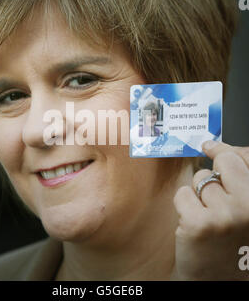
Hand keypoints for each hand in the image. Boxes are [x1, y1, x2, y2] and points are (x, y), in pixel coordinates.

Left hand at [173, 141, 248, 279]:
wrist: (217, 281)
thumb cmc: (232, 243)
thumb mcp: (247, 210)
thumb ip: (240, 179)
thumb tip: (215, 145)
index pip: (247, 157)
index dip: (227, 149)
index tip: (212, 146)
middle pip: (223, 162)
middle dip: (214, 174)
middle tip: (212, 195)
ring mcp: (226, 215)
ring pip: (200, 179)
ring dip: (199, 195)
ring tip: (208, 217)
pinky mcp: (200, 223)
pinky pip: (183, 194)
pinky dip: (184, 206)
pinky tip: (194, 224)